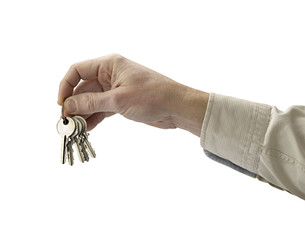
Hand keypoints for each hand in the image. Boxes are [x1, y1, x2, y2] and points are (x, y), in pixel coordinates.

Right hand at [57, 54, 208, 135]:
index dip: (66, 85)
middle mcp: (110, 74)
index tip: (61, 104)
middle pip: (83, 88)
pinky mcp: (121, 102)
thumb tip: (68, 105)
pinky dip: (94, 118)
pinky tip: (87, 129)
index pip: (78, 70)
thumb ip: (92, 102)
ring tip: (75, 129)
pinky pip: (101, 109)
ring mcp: (115, 89)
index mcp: (109, 64)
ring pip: (92, 100)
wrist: (176, 107)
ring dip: (83, 113)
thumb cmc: (153, 96)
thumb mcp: (118, 99)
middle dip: (74, 104)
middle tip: (67, 122)